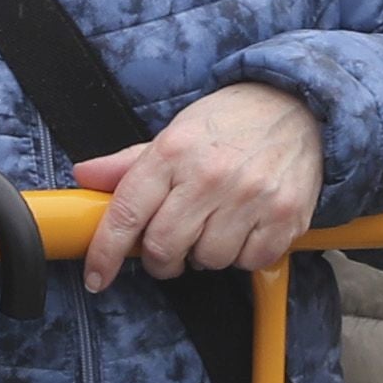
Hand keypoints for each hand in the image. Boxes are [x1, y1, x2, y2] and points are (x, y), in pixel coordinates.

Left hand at [71, 85, 325, 290]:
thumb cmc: (230, 121)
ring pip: (208, 260)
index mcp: (173, 152)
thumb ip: (129, 163)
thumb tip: (84, 176)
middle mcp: (210, 175)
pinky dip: (242, 255)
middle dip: (161, 259)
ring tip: (215, 226)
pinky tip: (244, 228)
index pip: (126, 214)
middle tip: (170, 248)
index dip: (105, 253)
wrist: (298, 105)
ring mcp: (250, 197)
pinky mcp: (284, 216)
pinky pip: (249, 262)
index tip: (96, 277)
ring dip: (205, 255)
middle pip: (163, 248)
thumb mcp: (175, 133)